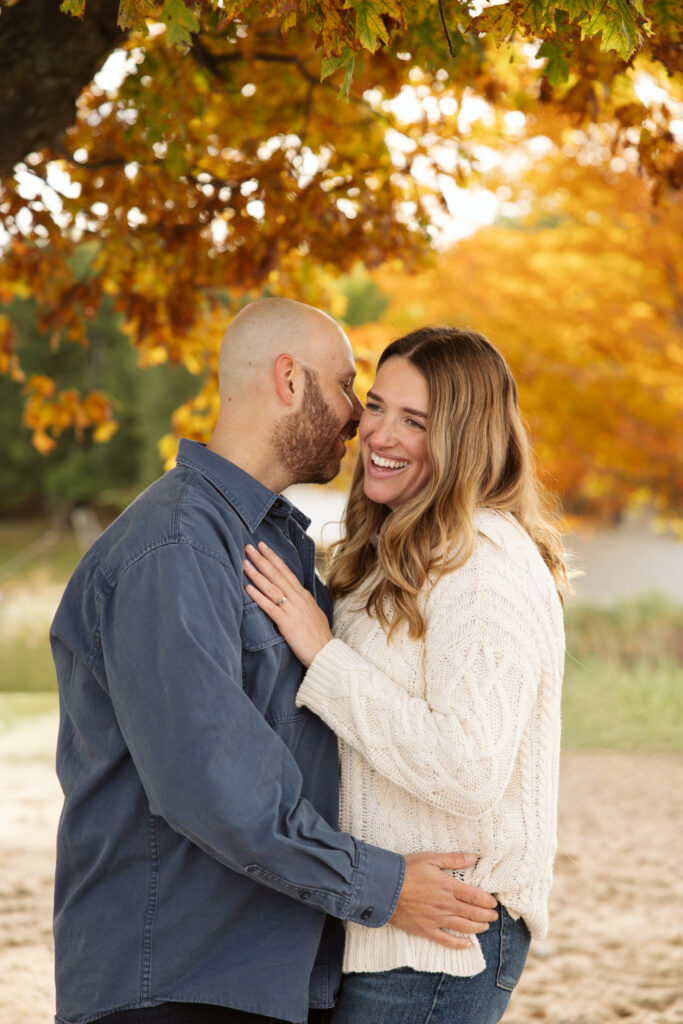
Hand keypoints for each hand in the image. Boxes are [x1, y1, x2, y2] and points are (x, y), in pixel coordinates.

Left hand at [244, 542, 333, 666]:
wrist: (326, 653)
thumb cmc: (318, 635)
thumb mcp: (313, 612)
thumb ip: (302, 601)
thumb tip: (293, 594)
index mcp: (303, 595)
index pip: (286, 572)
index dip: (274, 558)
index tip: (263, 547)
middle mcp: (298, 598)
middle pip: (277, 575)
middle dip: (262, 560)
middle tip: (249, 547)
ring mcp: (292, 610)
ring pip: (272, 587)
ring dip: (257, 574)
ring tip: (245, 563)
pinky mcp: (287, 623)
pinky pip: (270, 607)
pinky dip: (258, 597)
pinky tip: (247, 588)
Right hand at [390, 852, 497, 949]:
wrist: (385, 887)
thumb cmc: (407, 870)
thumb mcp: (431, 858)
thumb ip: (453, 859)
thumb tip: (473, 857)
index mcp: (448, 886)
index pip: (475, 896)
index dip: (487, 900)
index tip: (493, 902)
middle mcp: (445, 904)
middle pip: (472, 913)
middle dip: (486, 915)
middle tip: (493, 915)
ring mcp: (437, 919)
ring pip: (464, 926)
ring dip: (478, 927)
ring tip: (485, 926)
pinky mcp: (427, 929)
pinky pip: (446, 940)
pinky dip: (459, 944)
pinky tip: (468, 944)